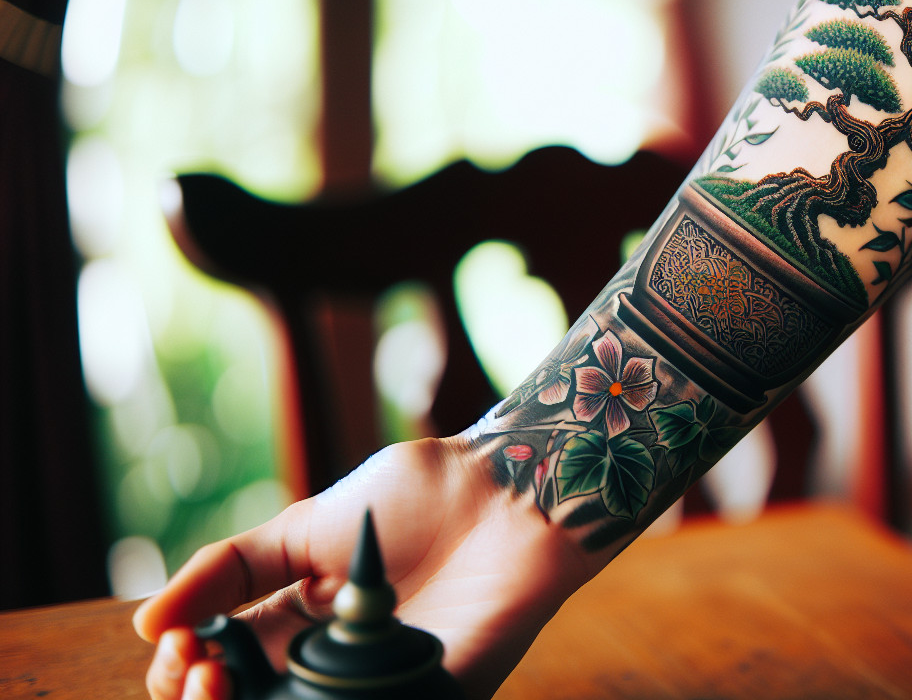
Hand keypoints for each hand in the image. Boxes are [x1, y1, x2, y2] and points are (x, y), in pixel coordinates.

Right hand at [134, 436, 593, 698]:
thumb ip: (230, 571)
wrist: (509, 489)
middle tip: (201, 670)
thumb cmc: (420, 497)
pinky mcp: (433, 697)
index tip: (181, 643)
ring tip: (223, 684)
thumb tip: (147, 623)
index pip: (216, 677)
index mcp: (294, 631)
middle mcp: (328, 671)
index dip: (182, 673)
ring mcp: (379, 689)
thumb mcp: (306, 527)